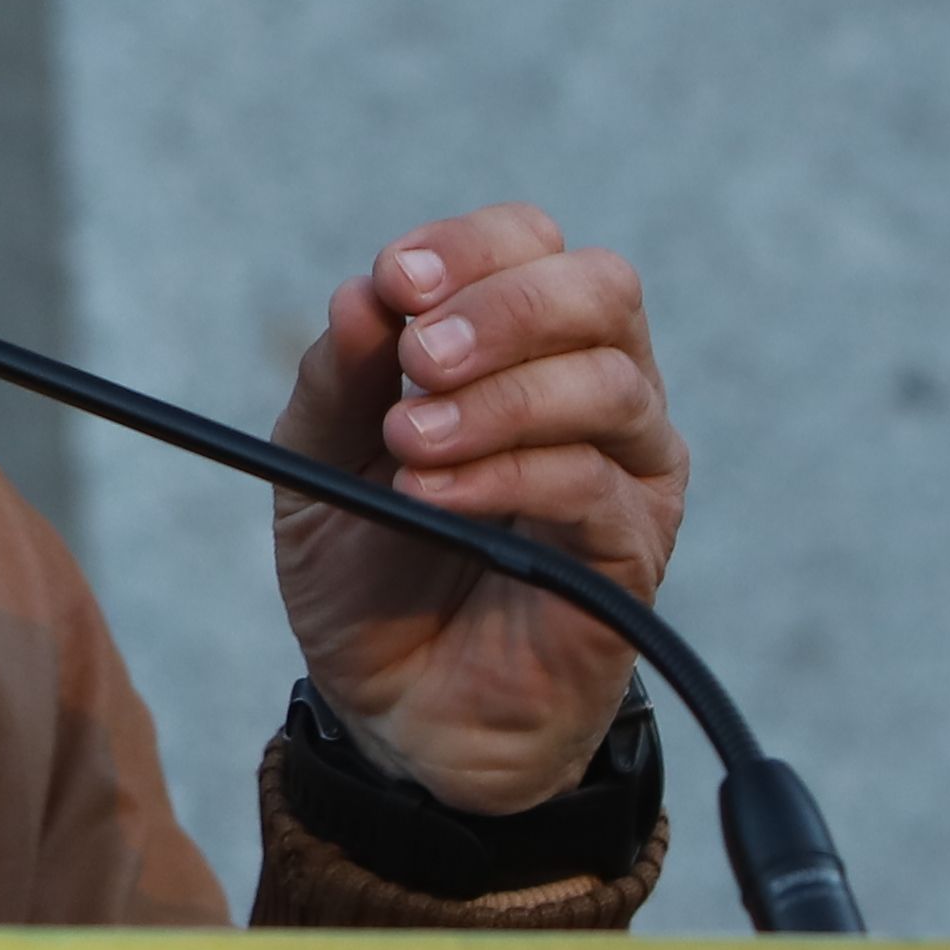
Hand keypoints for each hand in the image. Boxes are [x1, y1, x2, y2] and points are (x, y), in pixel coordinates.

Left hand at [269, 203, 689, 815]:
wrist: (395, 705)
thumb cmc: (370, 565)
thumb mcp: (317, 461)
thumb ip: (339, 378)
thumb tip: (363, 293)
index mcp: (526, 343)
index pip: (532, 244)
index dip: (469, 248)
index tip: (396, 280)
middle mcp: (598, 389)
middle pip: (601, 288)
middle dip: (502, 307)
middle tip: (419, 355)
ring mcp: (628, 469)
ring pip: (608, 384)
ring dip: (500, 398)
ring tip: (410, 439)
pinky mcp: (633, 551)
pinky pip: (594, 487)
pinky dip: (506, 477)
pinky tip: (432, 496)